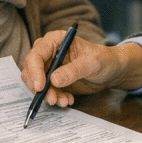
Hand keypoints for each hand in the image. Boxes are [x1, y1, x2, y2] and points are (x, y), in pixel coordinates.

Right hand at [20, 33, 141, 106]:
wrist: (111, 71)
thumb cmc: (104, 60)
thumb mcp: (92, 63)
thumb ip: (74, 70)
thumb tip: (53, 80)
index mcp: (55, 41)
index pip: (36, 54)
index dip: (34, 71)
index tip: (40, 86)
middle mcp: (49, 53)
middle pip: (31, 70)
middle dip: (38, 86)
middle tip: (51, 98)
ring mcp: (50, 67)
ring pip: (37, 83)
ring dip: (48, 95)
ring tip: (64, 101)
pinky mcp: (54, 80)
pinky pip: (47, 91)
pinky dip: (55, 98)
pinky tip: (68, 100)